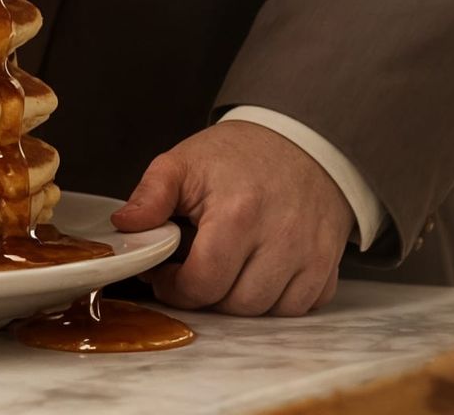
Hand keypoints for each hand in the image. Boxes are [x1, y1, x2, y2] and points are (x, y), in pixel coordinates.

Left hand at [112, 120, 353, 316]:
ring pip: (267, 312)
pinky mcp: (328, 266)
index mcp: (238, 213)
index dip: (176, 288)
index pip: (203, 282)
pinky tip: (260, 271)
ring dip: (240, 299)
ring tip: (226, 268)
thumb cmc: (240, 154)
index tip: (166, 274)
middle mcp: (279, 238)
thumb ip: (151, 195)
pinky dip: (276, 300)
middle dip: (206, 294)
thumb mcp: (185, 161)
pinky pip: (299, 308)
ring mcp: (309, 255)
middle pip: (234, 305)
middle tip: (194, 269)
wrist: (300, 141)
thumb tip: (125, 226)